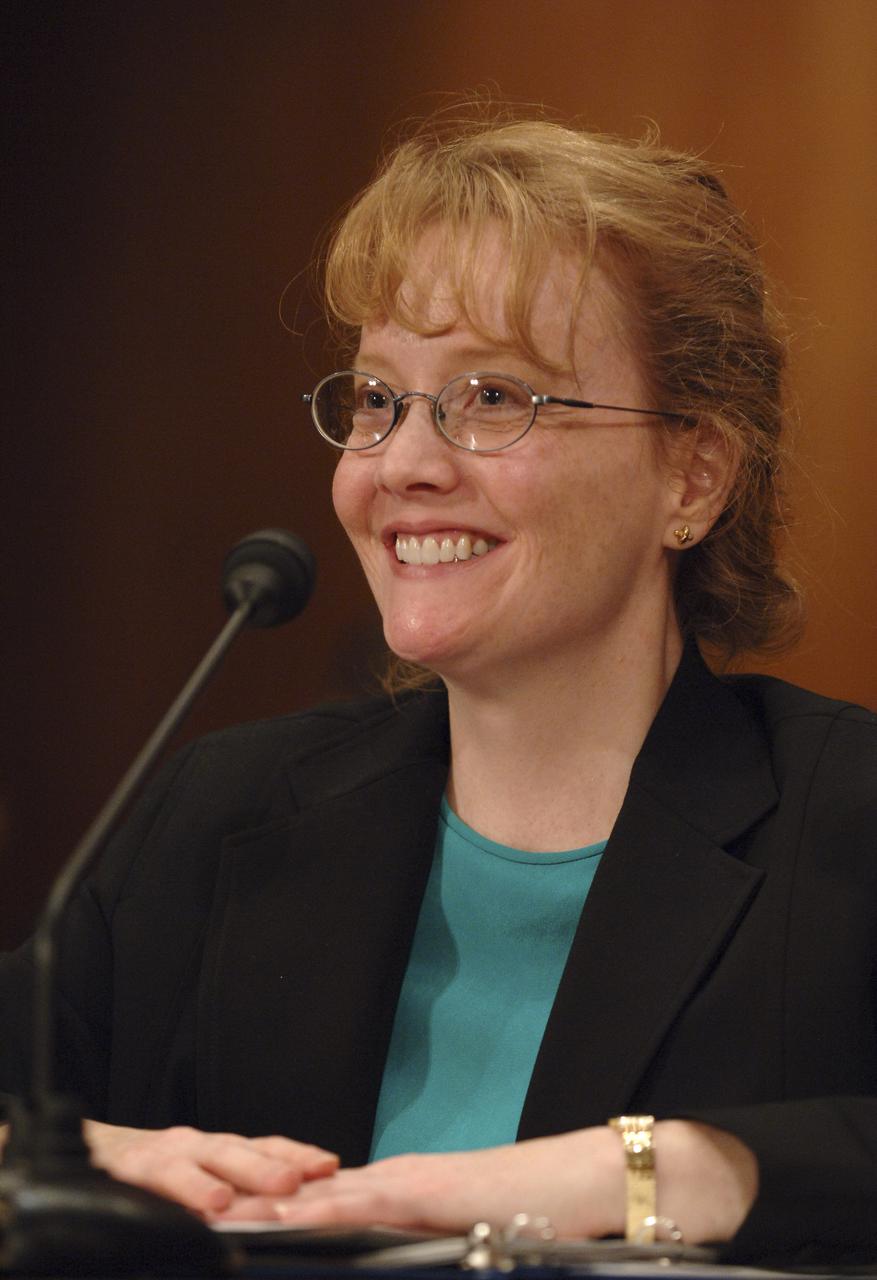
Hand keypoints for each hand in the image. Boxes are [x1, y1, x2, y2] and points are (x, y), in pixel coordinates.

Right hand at [84, 1121, 337, 1216]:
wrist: (94, 1152)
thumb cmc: (158, 1172)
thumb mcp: (203, 1176)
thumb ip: (239, 1191)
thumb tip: (290, 1211)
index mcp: (220, 1148)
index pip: (265, 1145)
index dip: (297, 1153)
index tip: (329, 1165)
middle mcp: (198, 1145)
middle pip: (238, 1151)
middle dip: (267, 1165)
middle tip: (299, 1179)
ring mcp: (165, 1154)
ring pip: (196, 1162)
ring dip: (216, 1179)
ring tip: (233, 1199)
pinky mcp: (130, 1170)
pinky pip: (154, 1180)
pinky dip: (175, 1191)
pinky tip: (192, 1205)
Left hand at [216, 1128, 623, 1235]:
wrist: (575, 1181)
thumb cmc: (526, 1212)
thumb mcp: (458, 1234)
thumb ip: (415, 1242)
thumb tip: (386, 1259)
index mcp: (396, 1189)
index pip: (319, 1199)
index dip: (269, 1208)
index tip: (224, 1220)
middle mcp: (391, 1177)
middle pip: (306, 1191)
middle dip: (251, 1204)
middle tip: (196, 1214)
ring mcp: (404, 1180)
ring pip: (319, 1191)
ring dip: (266, 1205)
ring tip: (216, 1216)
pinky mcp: (423, 1190)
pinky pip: (359, 1199)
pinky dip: (316, 1208)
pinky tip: (284, 1216)